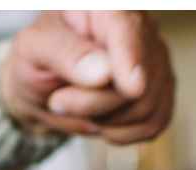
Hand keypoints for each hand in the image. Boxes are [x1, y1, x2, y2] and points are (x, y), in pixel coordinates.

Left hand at [0, 10, 173, 144]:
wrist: (44, 87)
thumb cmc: (38, 59)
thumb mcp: (33, 49)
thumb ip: (64, 54)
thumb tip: (102, 72)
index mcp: (108, 7)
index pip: (128, 28)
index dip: (131, 58)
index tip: (131, 87)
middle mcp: (141, 27)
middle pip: (138, 81)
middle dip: (93, 104)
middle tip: (59, 101)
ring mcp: (156, 59)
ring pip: (144, 108)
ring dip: (102, 120)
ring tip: (78, 105)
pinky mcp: (162, 91)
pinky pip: (150, 124)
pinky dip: (119, 132)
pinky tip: (100, 117)